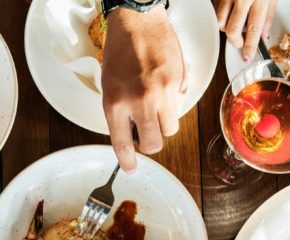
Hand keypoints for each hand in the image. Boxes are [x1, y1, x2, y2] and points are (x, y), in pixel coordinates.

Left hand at [102, 7, 185, 173]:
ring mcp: (162, 92)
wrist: (138, 20)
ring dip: (163, 123)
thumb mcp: (109, 86)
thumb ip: (120, 113)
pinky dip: (173, 102)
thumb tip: (132, 134)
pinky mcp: (179, 82)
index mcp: (115, 103)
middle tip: (145, 132)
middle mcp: (140, 101)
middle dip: (150, 142)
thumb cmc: (120, 51)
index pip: (123, 144)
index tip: (131, 168)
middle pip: (154, 143)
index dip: (127, 161)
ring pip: (170, 128)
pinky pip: (180, 105)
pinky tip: (163, 86)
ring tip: (155, 106)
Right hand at [215, 0, 276, 61]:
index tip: (247, 56)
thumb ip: (268, 17)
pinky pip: (215, 11)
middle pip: (232, 30)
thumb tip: (264, 37)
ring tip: (234, 23)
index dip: (250, 46)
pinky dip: (221, 16)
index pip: (254, 29)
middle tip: (239, 42)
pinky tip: (229, 12)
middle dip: (235, 41)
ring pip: (219, 22)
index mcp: (259, 0)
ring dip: (226, 28)